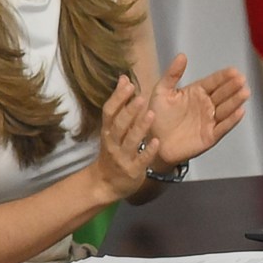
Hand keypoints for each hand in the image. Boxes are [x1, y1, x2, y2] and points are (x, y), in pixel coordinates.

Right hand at [91, 75, 157, 200]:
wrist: (105, 183)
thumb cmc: (113, 151)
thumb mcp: (111, 130)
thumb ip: (119, 106)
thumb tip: (124, 78)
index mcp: (107, 131)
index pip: (109, 111)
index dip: (117, 97)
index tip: (127, 83)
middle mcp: (113, 142)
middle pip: (119, 125)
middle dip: (129, 111)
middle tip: (140, 97)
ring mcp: (122, 157)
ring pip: (130, 141)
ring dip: (140, 127)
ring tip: (151, 114)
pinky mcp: (133, 171)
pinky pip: (141, 160)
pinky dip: (148, 151)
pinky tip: (156, 143)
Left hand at [147, 55, 241, 165]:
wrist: (153, 141)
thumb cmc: (156, 116)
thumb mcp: (161, 92)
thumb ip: (172, 75)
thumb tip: (182, 55)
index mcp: (196, 92)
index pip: (213, 82)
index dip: (223, 77)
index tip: (233, 70)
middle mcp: (206, 105)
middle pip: (222, 94)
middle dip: (232, 86)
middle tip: (241, 79)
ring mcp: (209, 120)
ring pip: (226, 109)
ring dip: (235, 101)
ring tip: (245, 92)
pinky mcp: (210, 136)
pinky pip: (223, 127)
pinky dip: (232, 120)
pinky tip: (240, 111)